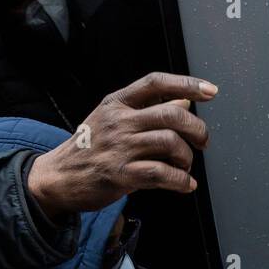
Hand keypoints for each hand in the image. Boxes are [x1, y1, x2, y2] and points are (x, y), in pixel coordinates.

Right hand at [27, 73, 216, 218]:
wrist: (57, 177)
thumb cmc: (89, 148)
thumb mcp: (112, 119)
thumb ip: (147, 109)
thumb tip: (184, 98)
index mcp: (117, 103)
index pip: (156, 83)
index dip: (187, 83)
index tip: (210, 91)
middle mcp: (119, 121)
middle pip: (172, 114)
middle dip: (197, 129)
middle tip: (202, 142)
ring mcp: (120, 148)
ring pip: (171, 143)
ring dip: (187, 157)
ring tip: (184, 166)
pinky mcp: (121, 175)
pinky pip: (163, 174)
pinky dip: (182, 181)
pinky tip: (185, 185)